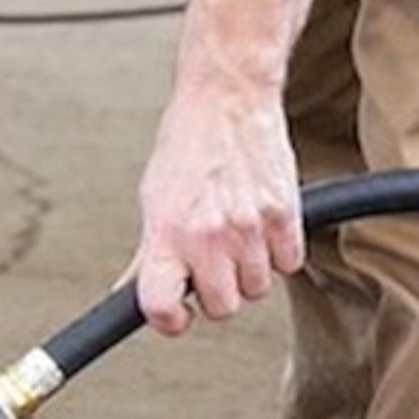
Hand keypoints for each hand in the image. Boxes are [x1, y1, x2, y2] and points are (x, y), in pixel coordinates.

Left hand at [132, 66, 304, 335]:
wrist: (226, 97)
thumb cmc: (186, 144)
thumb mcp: (154, 195)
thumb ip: (149, 250)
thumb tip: (128, 297)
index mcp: (165, 231)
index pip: (160, 306)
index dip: (168, 320)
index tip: (176, 313)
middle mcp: (206, 234)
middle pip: (221, 308)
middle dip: (217, 290)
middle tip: (212, 257)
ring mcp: (248, 228)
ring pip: (257, 289)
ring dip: (249, 268)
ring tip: (236, 227)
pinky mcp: (284, 216)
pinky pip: (289, 265)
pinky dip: (278, 251)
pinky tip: (262, 220)